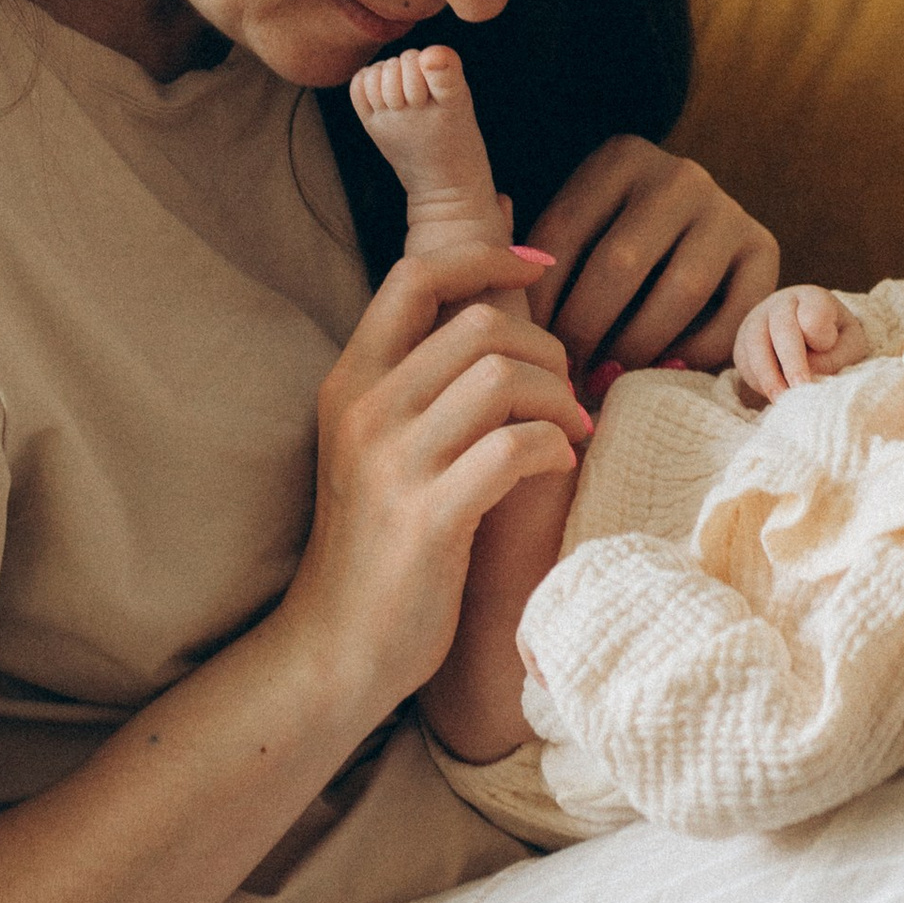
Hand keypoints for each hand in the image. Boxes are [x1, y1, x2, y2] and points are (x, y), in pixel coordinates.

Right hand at [276, 245, 592, 714]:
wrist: (334, 647)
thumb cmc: (377, 541)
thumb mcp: (382, 442)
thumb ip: (426, 370)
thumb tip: (493, 277)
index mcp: (351, 380)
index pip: (416, 274)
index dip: (485, 254)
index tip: (538, 268)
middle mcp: (365, 410)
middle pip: (479, 322)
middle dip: (545, 346)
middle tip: (565, 391)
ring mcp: (394, 464)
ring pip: (503, 377)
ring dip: (558, 398)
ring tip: (569, 431)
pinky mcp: (429, 519)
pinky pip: (514, 447)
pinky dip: (553, 447)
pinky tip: (556, 467)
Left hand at [522, 137, 779, 373]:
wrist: (695, 240)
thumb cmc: (609, 249)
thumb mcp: (574, 234)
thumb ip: (536, 258)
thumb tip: (502, 295)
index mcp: (620, 157)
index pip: (564, 231)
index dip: (540, 300)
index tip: (526, 347)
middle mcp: (679, 174)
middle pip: (621, 264)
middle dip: (586, 333)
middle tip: (565, 379)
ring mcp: (727, 208)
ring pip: (680, 292)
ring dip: (638, 350)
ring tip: (609, 382)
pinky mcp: (765, 249)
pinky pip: (732, 316)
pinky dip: (695, 355)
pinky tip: (662, 374)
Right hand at [734, 283, 869, 401]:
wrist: (808, 336)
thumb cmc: (835, 341)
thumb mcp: (850, 345)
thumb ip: (836, 357)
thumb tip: (808, 372)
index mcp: (813, 298)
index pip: (814, 313)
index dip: (821, 335)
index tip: (827, 347)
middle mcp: (782, 303)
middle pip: (782, 328)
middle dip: (792, 361)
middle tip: (801, 387)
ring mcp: (758, 319)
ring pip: (756, 343)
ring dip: (769, 375)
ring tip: (782, 400)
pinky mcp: (743, 341)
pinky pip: (744, 360)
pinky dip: (757, 379)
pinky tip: (774, 394)